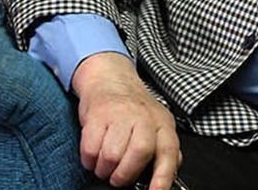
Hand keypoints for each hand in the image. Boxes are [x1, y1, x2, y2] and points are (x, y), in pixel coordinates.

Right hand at [70, 52, 181, 189]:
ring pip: (112, 155)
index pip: (168, 153)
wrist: (110, 79)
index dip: (163, 177)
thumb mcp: (157, 125)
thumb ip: (163, 151)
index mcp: (162, 124)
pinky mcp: (97, 115)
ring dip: (104, 169)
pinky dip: (89, 159)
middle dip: (124, 175)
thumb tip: (168, 177)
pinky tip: (93, 155)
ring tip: (104, 166)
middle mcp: (144, 117)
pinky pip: (91, 148)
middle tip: (117, 179)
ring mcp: (120, 114)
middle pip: (139, 153)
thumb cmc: (134, 109)